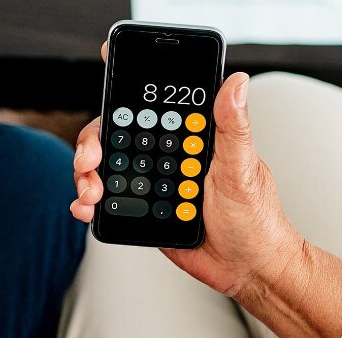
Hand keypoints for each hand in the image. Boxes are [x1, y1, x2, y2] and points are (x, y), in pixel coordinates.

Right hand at [70, 43, 304, 296]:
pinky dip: (89, 202)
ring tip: (90, 191)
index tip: (109, 73)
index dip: (126, 88)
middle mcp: (168, 155)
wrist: (247, 268)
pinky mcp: (142, 211)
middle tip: (90, 159)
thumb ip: (233, 128)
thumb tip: (235, 82)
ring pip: (107, 167)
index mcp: (192, 137)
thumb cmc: (256, 219)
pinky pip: (108, 201)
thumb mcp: (243, 170)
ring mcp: (153, 182)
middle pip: (118, 135)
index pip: (153, 104)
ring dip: (88, 174)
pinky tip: (86, 207)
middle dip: (94, 142)